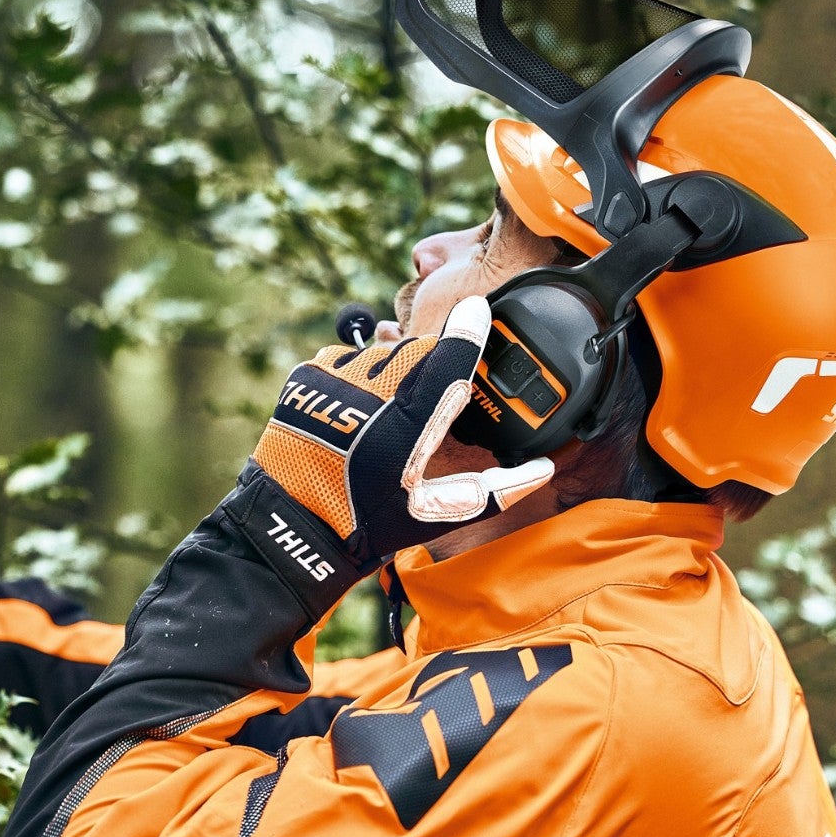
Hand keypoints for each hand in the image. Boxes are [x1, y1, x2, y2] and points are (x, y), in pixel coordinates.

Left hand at [250, 295, 553, 567]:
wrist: (292, 528)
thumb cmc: (369, 524)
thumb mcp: (436, 514)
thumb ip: (493, 490)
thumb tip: (543, 469)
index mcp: (407, 426)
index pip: (447, 361)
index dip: (468, 331)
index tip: (479, 308)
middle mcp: (369, 394)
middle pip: (419, 350)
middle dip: (431, 369)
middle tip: (425, 409)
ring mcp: (333, 380)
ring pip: (382, 350)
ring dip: (393, 371)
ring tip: (384, 415)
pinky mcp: (306, 376)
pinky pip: (347, 355)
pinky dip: (357, 374)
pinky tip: (354, 408)